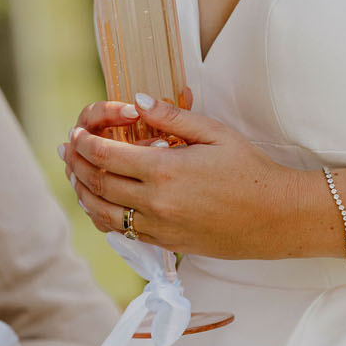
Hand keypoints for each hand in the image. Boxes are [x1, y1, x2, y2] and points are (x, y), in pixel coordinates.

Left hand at [59, 94, 308, 259]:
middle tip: (68, 152)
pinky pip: (123, 233)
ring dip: (84, 194)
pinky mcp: (166, 244)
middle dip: (77, 166)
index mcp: (165, 170)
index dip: (86, 144)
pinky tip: (100, 204)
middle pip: (99, 185)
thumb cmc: (251, 170)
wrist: (278, 216)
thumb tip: (138, 101)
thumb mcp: (215, 133)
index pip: (107, 157)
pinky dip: (104, 217)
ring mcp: (159, 228)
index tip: (77, 134)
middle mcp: (156, 203)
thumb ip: (172, 118)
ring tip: (76, 178)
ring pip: (104, 214)